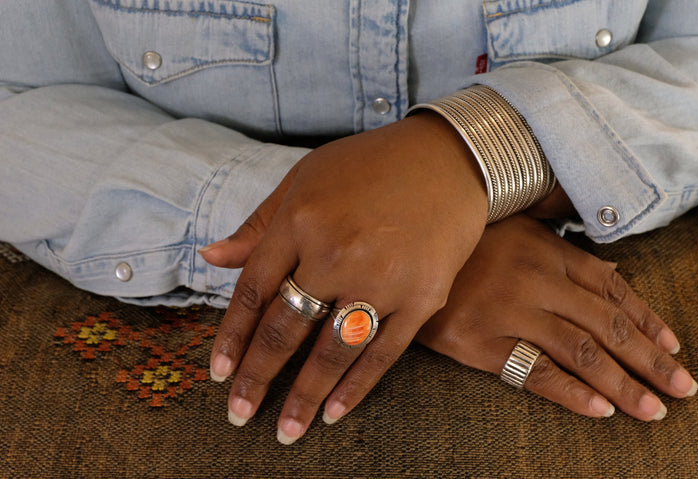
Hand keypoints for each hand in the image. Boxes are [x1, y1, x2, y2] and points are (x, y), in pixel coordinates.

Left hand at [203, 112, 488, 443]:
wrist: (450, 159)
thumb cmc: (370, 165)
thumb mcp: (305, 178)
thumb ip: (259, 224)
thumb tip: (212, 258)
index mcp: (300, 219)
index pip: (253, 291)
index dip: (233, 337)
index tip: (219, 374)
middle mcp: (336, 252)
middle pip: (285, 328)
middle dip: (258, 377)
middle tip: (238, 415)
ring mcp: (382, 277)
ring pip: (331, 351)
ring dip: (304, 396)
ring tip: (284, 431)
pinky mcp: (423, 296)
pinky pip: (382, 353)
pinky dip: (356, 387)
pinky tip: (334, 411)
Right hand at [415, 214, 696, 420]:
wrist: (397, 256)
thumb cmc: (460, 245)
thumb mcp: (512, 232)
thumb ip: (558, 252)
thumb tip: (610, 272)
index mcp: (545, 250)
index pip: (610, 287)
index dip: (646, 319)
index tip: (672, 346)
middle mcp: (533, 278)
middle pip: (605, 324)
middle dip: (650, 359)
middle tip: (681, 388)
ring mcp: (507, 310)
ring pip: (580, 351)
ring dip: (623, 384)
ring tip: (652, 409)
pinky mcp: (478, 341)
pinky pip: (534, 371)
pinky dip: (572, 393)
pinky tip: (600, 410)